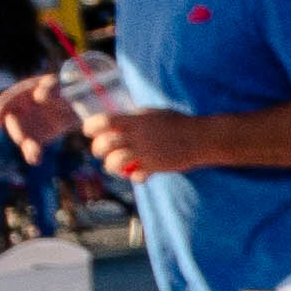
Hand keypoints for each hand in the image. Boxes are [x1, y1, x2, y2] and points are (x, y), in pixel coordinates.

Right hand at [0, 73, 75, 149]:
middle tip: (22, 140)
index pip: (6, 101)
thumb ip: (51, 88)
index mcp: (23, 93)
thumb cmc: (67, 89)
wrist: (80, 104)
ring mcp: (29, 124)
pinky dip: (33, 154)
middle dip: (17, 132)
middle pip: (14, 123)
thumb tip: (39, 97)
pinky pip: (33, 146)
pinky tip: (35, 160)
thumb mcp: (61, 85)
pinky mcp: (38, 137)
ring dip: (26, 146)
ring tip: (34, 155)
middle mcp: (21, 110)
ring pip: (22, 137)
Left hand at [87, 106, 214, 180]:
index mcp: (135, 120)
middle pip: (104, 144)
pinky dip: (134, 176)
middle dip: (98, 149)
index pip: (102, 121)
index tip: (89, 132)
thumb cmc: (178, 123)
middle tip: (101, 151)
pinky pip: (135, 176)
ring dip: (111, 165)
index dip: (90, 127)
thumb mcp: (152, 114)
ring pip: (114, 162)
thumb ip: (133, 119)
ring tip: (116, 166)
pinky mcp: (155, 167)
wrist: (201, 138)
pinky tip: (138, 173)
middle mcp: (137, 136)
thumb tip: (116, 122)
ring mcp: (145, 152)